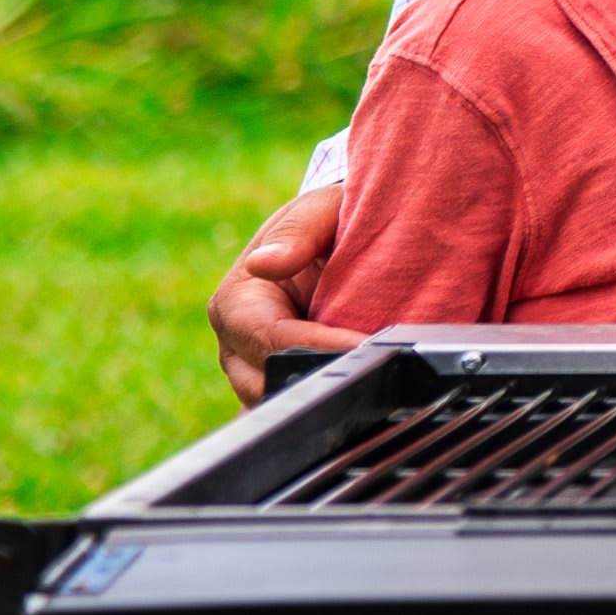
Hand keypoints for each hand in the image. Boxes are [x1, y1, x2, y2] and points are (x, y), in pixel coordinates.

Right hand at [211, 182, 360, 407]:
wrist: (335, 238)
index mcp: (236, 302)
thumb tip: (264, 262)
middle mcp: (235, 344)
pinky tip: (363, 388)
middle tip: (379, 365)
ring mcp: (254, 372)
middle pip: (270, 383)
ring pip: (283, 400)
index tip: (366, 347)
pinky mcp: (279, 385)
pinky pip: (299, 404)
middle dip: (324, 375)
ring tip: (376, 374)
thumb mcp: (318, 210)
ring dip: (326, 389)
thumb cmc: (325, 219)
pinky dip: (325, 400)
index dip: (320, 347)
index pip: (271, 339)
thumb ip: (298, 232)